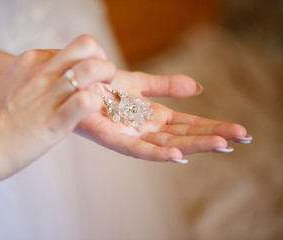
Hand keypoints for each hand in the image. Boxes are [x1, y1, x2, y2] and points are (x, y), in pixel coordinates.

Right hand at [0, 35, 115, 179]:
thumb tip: (63, 77)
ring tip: (102, 96)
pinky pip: (86, 100)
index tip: (89, 77)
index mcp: (31, 60)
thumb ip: (38, 77)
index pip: (74, 47)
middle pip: (86, 46)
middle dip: (103, 60)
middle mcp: (41, 72)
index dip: (88, 60)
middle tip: (104, 80)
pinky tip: (90, 113)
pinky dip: (96, 104)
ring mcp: (48, 95)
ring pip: (92, 69)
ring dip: (106, 79)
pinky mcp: (54, 120)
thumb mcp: (16, 84)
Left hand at [75, 70, 250, 162]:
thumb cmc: (103, 83)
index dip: (212, 126)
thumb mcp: (140, 83)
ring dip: (192, 145)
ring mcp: (129, 135)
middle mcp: (144, 128)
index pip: (187, 124)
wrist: (73, 79)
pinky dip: (156, 153)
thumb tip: (197, 89)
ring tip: (220, 145)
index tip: (238, 131)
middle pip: (181, 135)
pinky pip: (135, 148)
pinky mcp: (109, 137)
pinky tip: (177, 155)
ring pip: (165, 144)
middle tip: (241, 138)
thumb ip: (166, 86)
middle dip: (210, 137)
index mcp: (152, 116)